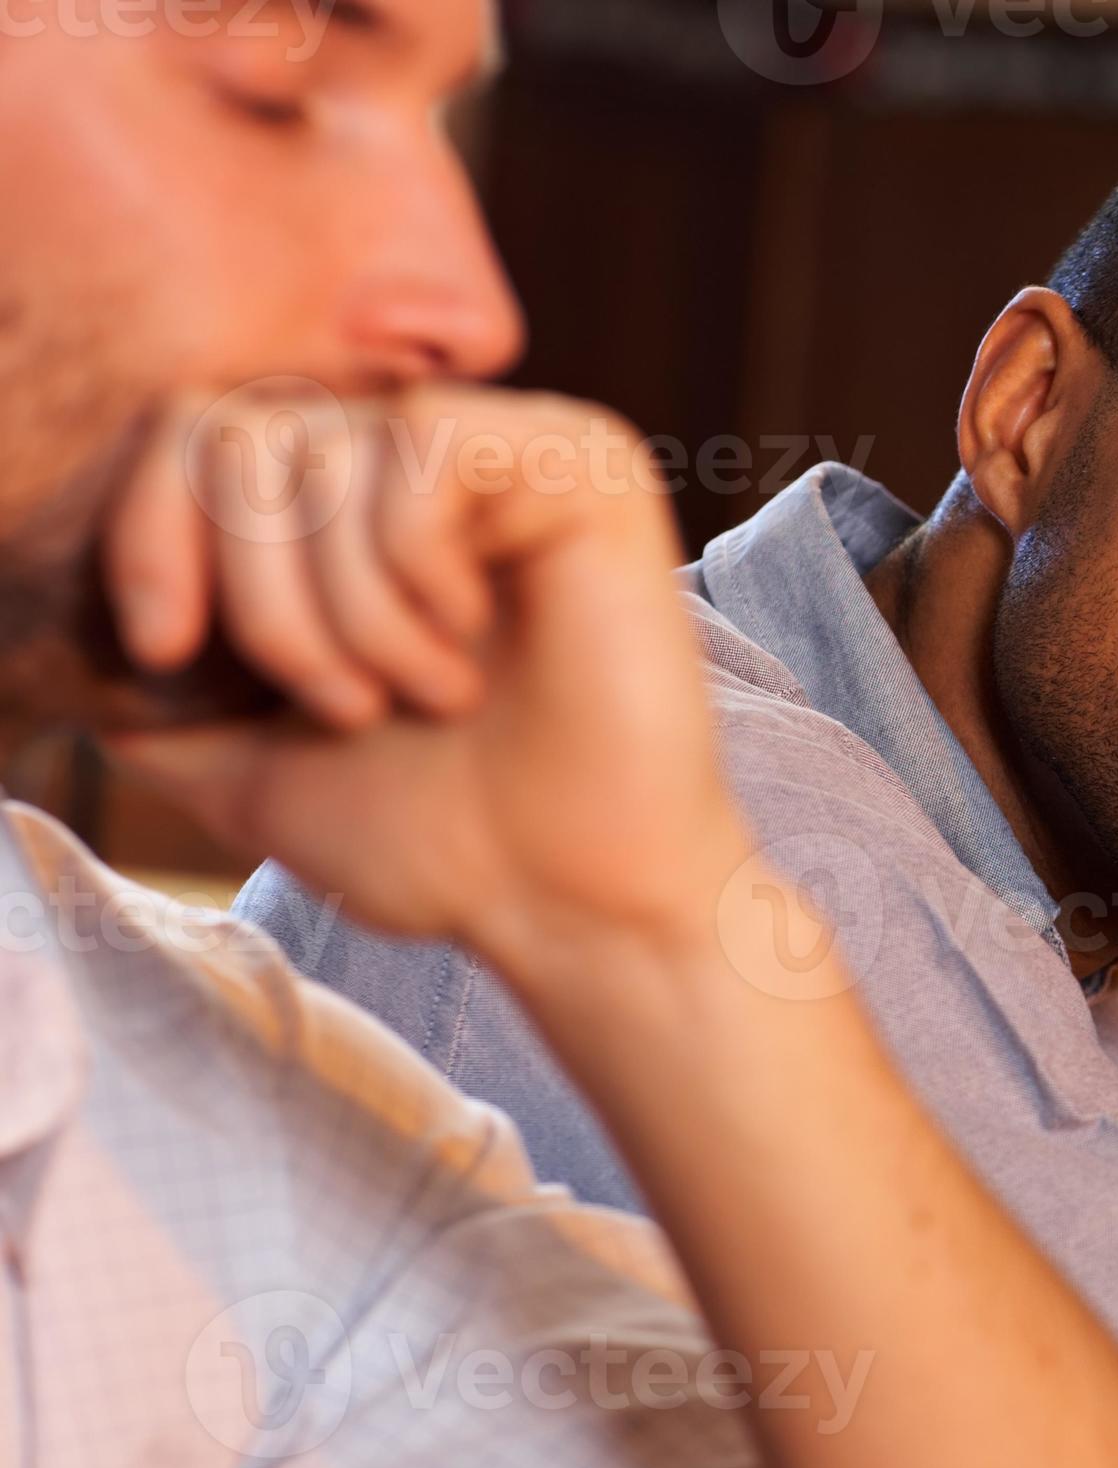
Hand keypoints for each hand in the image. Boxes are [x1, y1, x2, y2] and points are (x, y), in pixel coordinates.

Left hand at [93, 384, 747, 981]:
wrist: (567, 900)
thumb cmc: (438, 838)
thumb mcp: (243, 764)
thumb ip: (157, 698)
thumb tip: (54, 648)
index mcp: (351, 514)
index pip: (192, 434)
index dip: (149, 534)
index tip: (167, 655)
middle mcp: (426, 460)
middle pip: (245, 440)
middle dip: (263, 602)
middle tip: (347, 709)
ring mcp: (508, 450)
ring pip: (328, 456)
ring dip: (351, 615)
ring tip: (430, 698)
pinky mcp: (579, 462)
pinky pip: (424, 447)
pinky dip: (418, 572)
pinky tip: (478, 647)